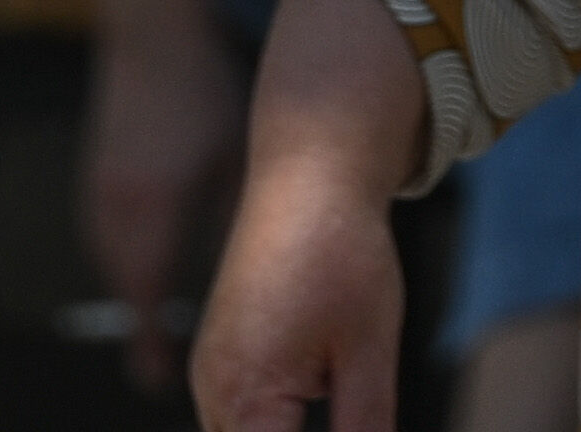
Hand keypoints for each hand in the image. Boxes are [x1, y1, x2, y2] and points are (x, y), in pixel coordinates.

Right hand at [82, 8, 248, 393]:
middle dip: (149, 325)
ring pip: (120, 264)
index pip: (149, 303)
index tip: (162, 379)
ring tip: (166, 310)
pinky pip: (112, 235)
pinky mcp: (95, 180)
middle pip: (133, 291)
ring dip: (142, 286)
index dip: (154, 345)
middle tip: (168, 360)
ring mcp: (98, 198)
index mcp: (154, 216)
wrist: (147, 37)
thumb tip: (258, 267)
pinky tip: (156, 250)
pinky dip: (132, 253)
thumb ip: (236, 215)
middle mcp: (116, 216)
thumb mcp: (232, 158)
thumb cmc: (201, 95)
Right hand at [193, 0, 434, 431]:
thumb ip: (365, 424)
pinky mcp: (221, 356)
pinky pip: (241, 411)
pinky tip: (321, 384)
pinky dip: (278, 417)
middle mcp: (213, 391)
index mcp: (246, 397)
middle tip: (347, 392)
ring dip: (286, 429)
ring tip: (337, 378)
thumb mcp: (370, 349)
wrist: (307, 173)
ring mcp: (210, 373)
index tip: (356, 423)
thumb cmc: (339, 250)